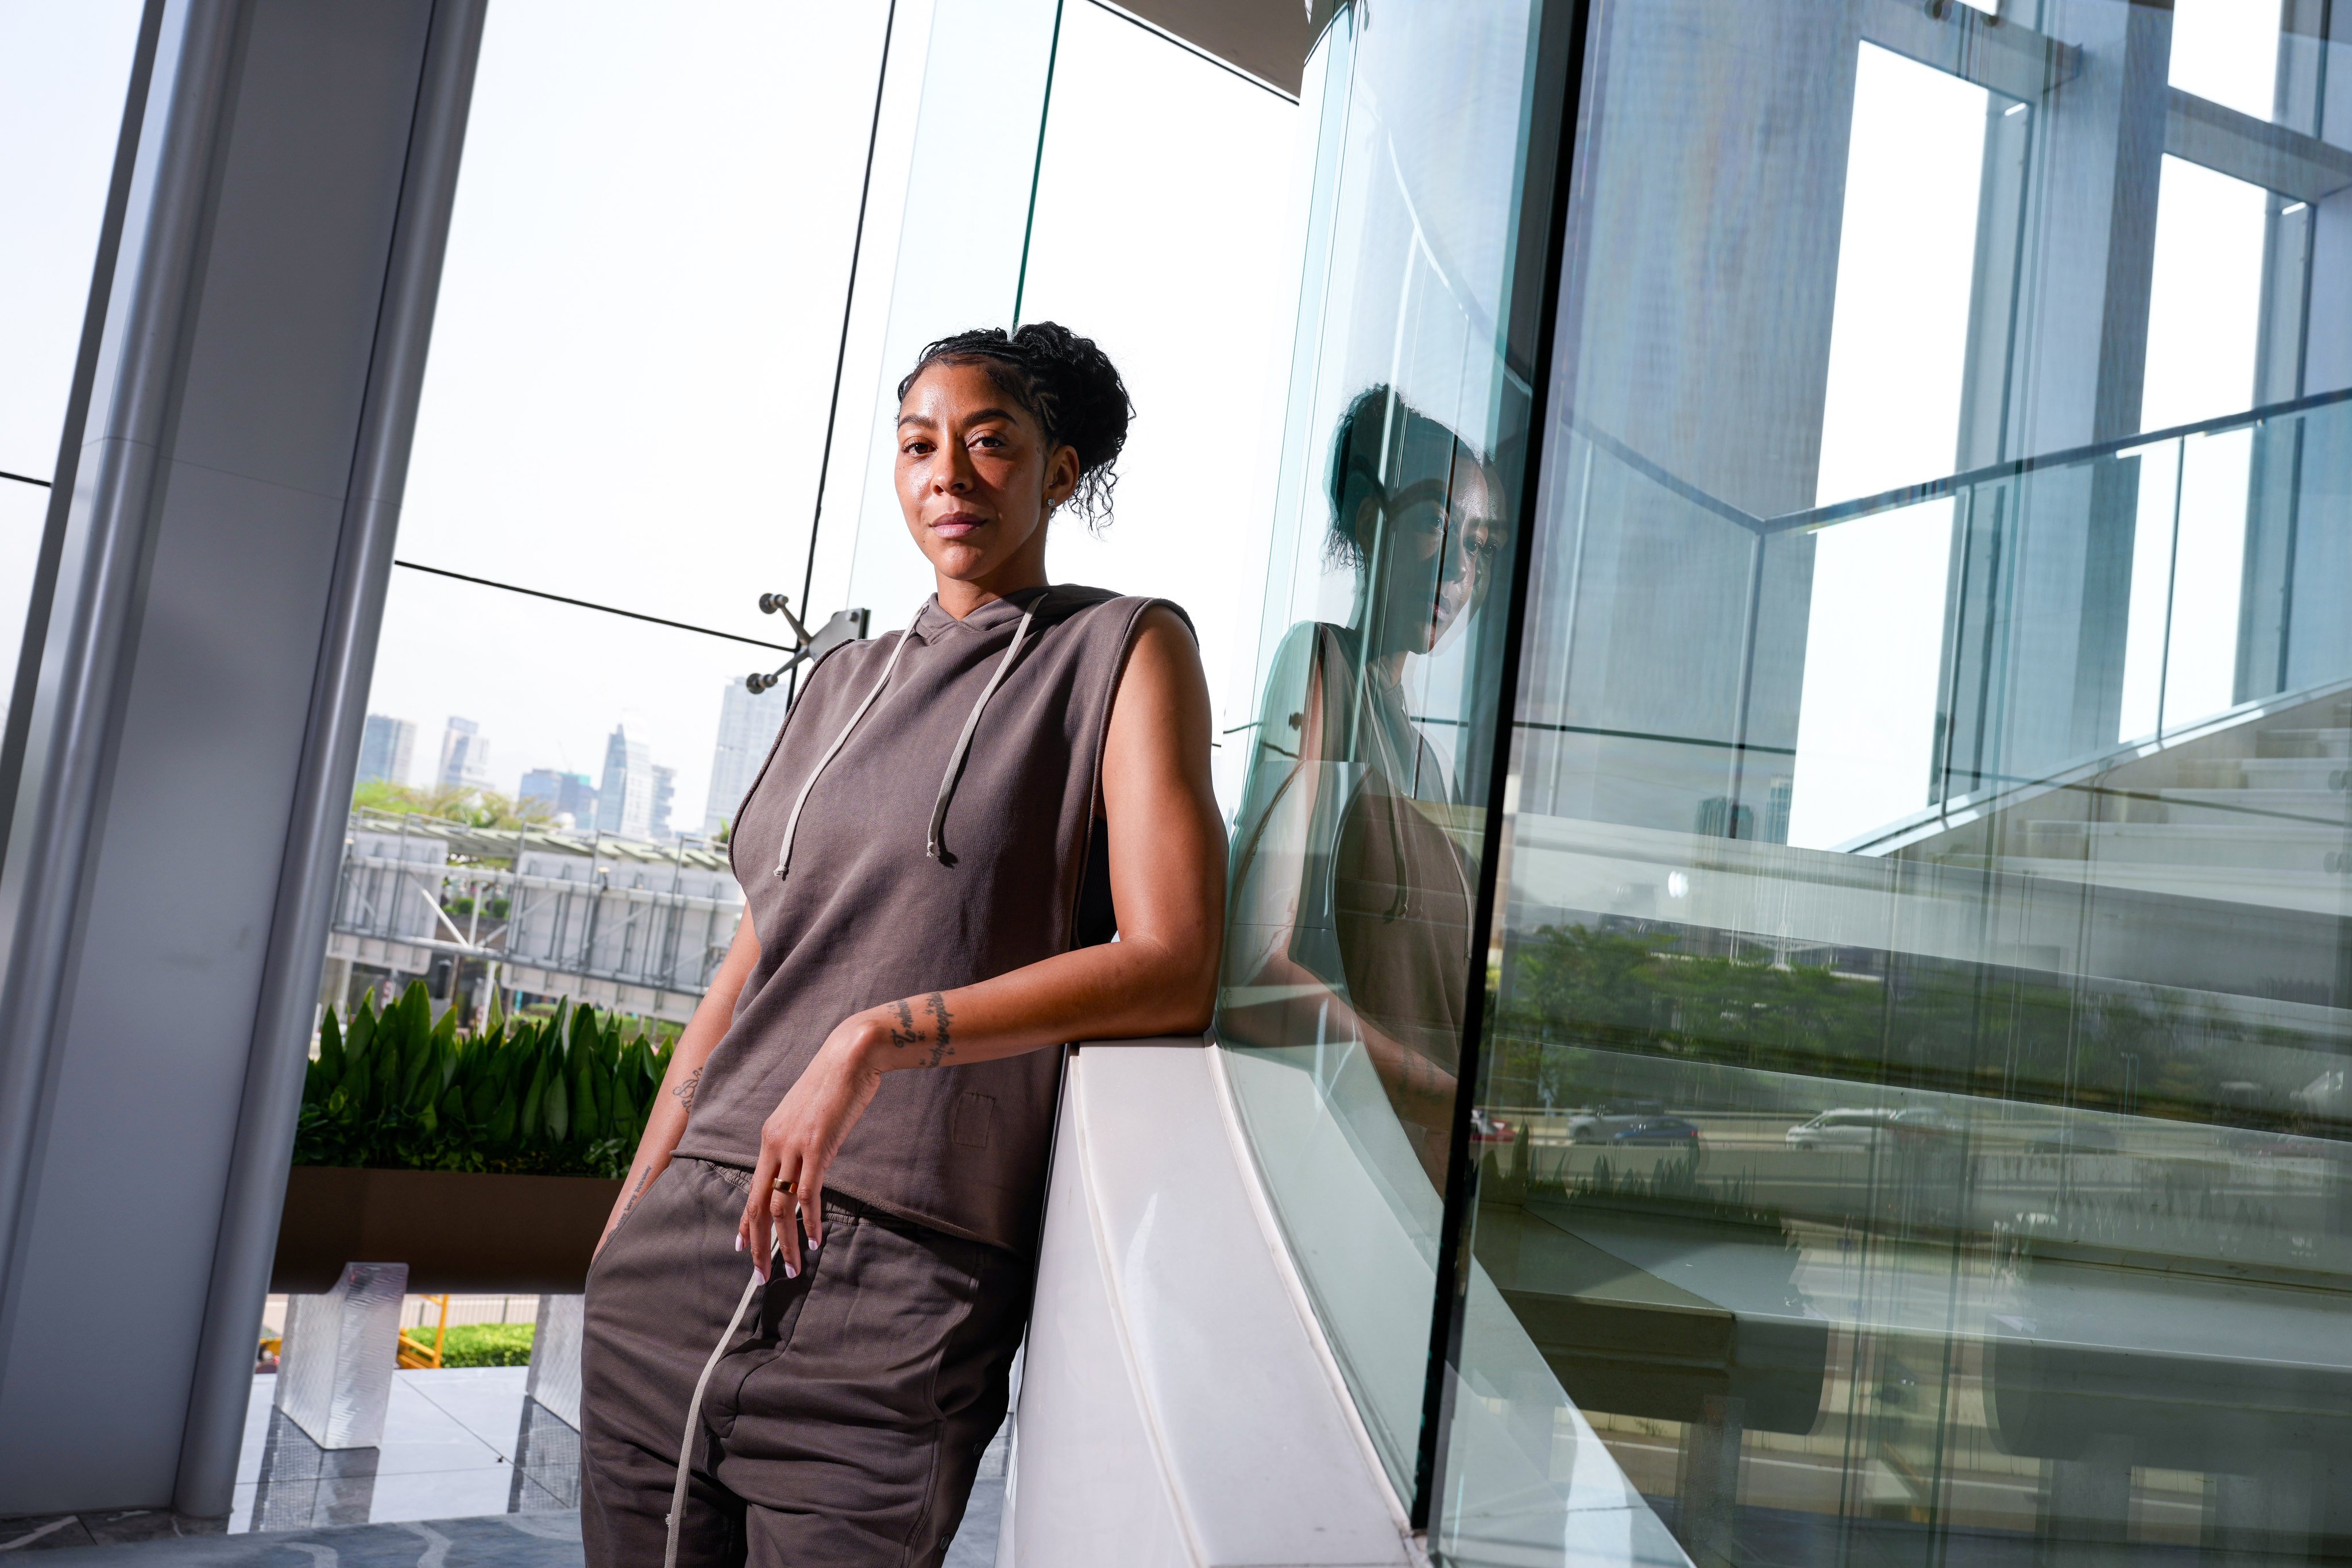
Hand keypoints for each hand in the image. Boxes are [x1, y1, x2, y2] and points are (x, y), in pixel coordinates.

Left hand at [738, 1014, 887, 1278]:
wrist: (851, 1055)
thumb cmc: (834, 1084)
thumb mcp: (809, 1116)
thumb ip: (801, 1143)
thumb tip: (806, 1167)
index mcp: (769, 1138)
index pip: (751, 1189)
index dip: (745, 1222)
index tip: (743, 1248)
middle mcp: (774, 1144)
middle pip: (757, 1204)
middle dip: (758, 1244)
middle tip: (762, 1274)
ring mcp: (794, 1146)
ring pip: (780, 1205)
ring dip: (784, 1241)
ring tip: (792, 1267)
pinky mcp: (817, 1146)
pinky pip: (808, 1193)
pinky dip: (809, 1220)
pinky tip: (814, 1239)